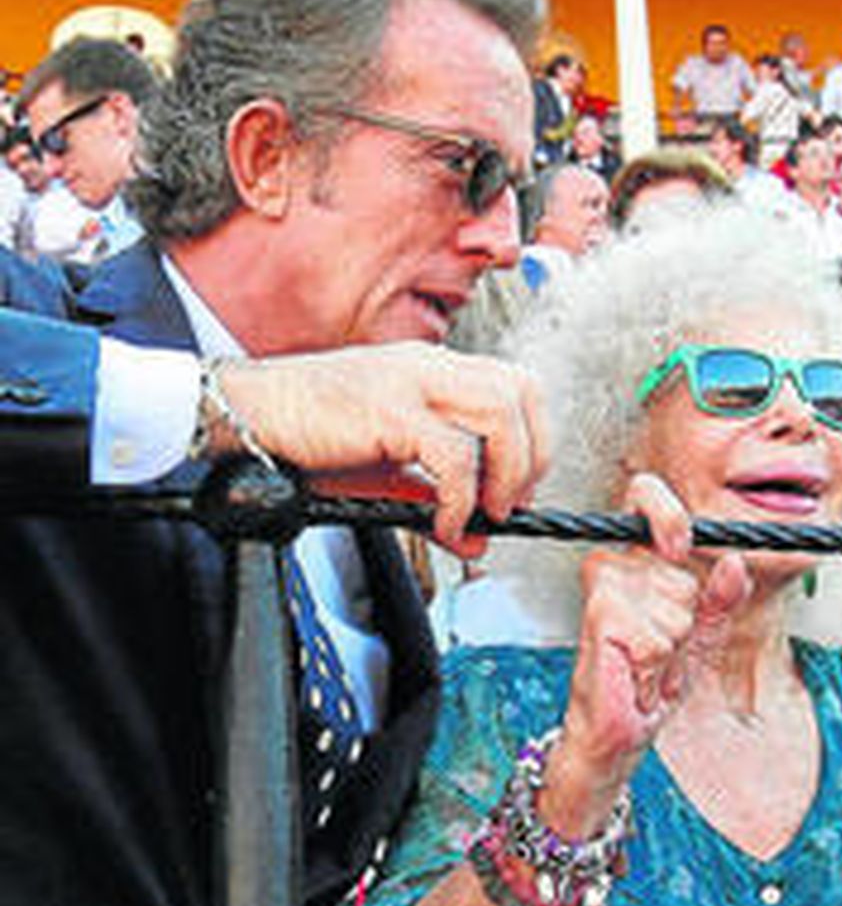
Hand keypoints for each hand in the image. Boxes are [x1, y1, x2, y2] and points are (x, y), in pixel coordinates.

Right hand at [213, 342, 545, 556]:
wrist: (242, 414)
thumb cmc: (307, 436)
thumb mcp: (384, 470)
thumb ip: (435, 498)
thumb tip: (477, 539)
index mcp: (434, 368)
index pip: (518, 384)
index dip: (534, 436)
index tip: (522, 485)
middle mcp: (429, 366)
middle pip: (521, 392)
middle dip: (532, 454)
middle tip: (511, 502)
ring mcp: (410, 382)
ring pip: (499, 413)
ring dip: (506, 471)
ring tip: (485, 511)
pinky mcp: (388, 409)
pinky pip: (452, 454)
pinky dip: (460, 497)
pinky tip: (444, 522)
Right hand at [543, 474, 748, 837]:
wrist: (619, 732)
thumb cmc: (650, 681)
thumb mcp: (701, 635)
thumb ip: (721, 597)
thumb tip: (735, 561)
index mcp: (637, 561)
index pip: (643, 498)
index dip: (667, 513)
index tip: (682, 546)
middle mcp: (614, 567)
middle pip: (680, 576)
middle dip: (686, 620)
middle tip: (660, 647)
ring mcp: (605, 591)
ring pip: (676, 608)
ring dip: (673, 647)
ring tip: (647, 664)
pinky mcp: (600, 618)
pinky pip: (660, 638)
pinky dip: (659, 665)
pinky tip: (637, 675)